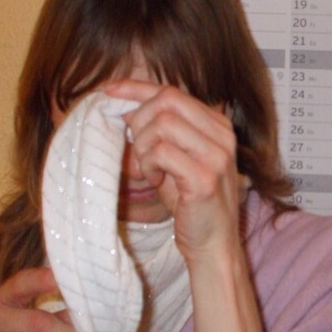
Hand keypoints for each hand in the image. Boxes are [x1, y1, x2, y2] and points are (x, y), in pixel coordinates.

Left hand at [104, 80, 241, 261]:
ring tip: (149, 170)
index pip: (172, 92)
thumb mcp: (176, 159)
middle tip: (139, 152)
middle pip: (166, 102)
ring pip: (161, 125)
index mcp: (217, 124)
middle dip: (139, 123)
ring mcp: (216, 155)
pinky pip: (162, 153)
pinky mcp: (205, 177)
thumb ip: (159, 132)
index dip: (136, 88)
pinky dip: (149, 165)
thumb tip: (128, 107)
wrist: (214, 244)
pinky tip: (155, 180)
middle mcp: (222, 134)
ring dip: (143, 147)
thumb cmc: (192, 203)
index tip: (108, 90)